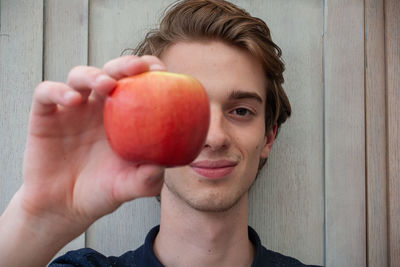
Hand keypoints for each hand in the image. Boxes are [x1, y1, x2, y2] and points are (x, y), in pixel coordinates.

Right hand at [0, 56, 166, 266]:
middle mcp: (99, 108)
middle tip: (137, 68)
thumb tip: (163, 167)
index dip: (149, 71)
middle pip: (111, 72)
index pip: (138, 84)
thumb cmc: (101, 192)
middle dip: (125, 65)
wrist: (64, 208)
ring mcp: (72, 109)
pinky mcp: (45, 116)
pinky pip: (46, 93)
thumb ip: (147, 180)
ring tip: (106, 84)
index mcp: (124, 117)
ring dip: (93, 75)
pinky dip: (58, 90)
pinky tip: (73, 100)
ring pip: (80, 76)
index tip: (161, 71)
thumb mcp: (128, 188)